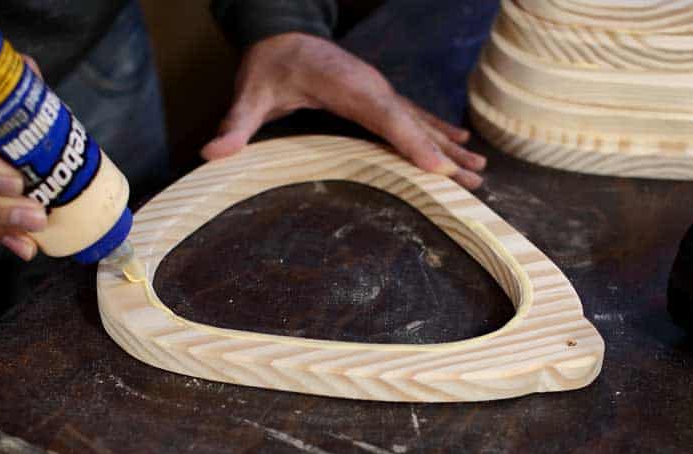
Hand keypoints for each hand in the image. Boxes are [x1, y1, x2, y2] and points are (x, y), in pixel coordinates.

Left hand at [202, 33, 485, 189]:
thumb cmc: (267, 66)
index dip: (412, 142)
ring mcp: (380, 91)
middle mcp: (373, 88)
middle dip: (444, 154)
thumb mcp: (248, 95)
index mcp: (347, 87)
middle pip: (414, 125)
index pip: (386, 117)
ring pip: (421, 122)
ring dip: (450, 147)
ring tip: (479, 172)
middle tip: (473, 182)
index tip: (438, 167)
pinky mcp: (380, 97)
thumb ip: (235, 125)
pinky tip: (460, 145)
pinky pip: (415, 117)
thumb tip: (212, 153)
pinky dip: (438, 133)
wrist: (281, 33)